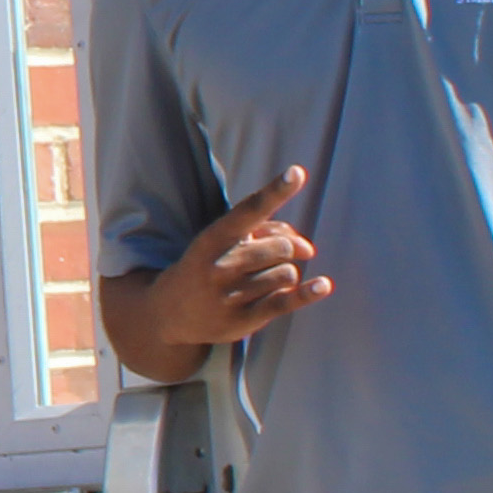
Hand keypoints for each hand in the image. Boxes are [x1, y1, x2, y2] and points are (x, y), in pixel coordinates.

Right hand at [145, 165, 332, 352]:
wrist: (168, 313)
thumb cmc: (206, 267)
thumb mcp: (221, 242)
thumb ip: (264, 232)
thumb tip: (306, 247)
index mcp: (214, 238)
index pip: (249, 210)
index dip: (275, 191)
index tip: (297, 172)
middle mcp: (220, 265)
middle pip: (282, 247)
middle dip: (290, 249)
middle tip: (284, 255)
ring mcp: (231, 294)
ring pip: (286, 274)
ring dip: (286, 274)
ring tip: (266, 281)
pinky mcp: (243, 320)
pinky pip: (286, 301)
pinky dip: (308, 293)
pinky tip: (324, 285)